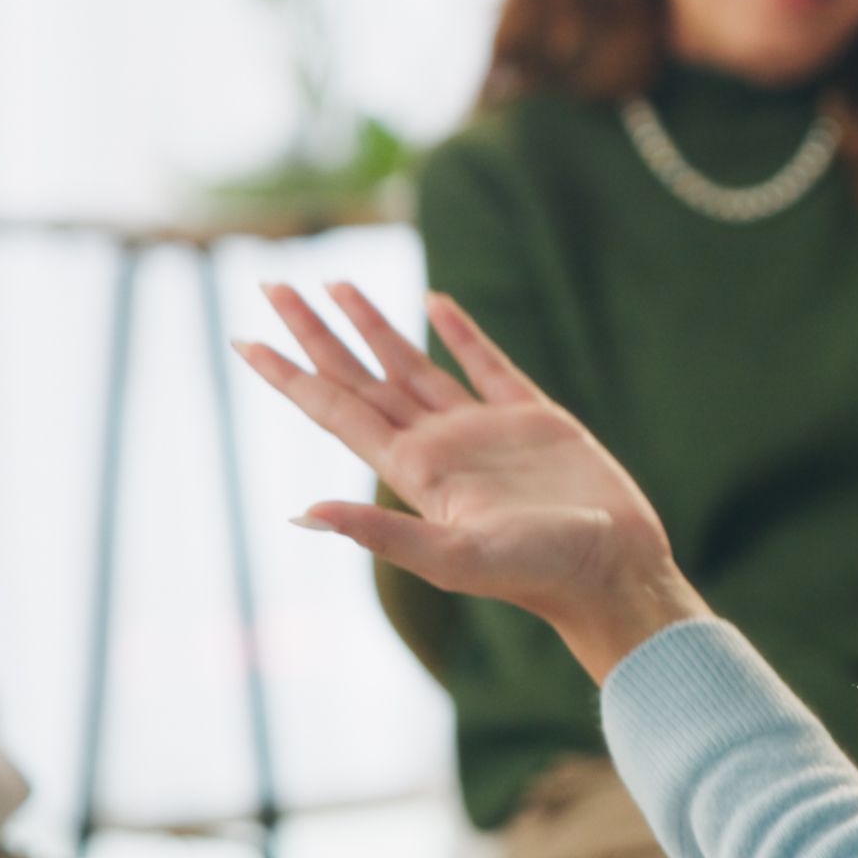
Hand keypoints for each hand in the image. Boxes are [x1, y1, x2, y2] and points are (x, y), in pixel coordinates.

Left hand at [236, 283, 708, 681]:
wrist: (614, 571)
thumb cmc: (539, 572)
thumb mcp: (455, 560)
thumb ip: (384, 534)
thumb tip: (305, 512)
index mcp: (413, 472)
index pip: (335, 411)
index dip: (289, 376)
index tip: (243, 340)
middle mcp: (437, 445)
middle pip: (360, 377)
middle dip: (315, 333)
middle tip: (272, 286)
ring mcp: (481, 429)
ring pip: (412, 364)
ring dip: (373, 325)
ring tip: (335, 284)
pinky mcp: (531, 417)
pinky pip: (485, 363)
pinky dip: (459, 330)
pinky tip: (435, 302)